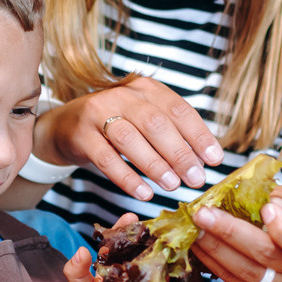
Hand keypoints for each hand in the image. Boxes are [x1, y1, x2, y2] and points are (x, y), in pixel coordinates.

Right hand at [38, 78, 221, 199]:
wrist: (67, 126)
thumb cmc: (116, 125)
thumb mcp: (144, 120)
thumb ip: (172, 133)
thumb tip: (205, 160)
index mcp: (146, 88)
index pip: (178, 110)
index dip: (199, 135)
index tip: (215, 159)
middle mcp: (123, 95)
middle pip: (156, 123)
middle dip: (180, 153)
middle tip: (196, 178)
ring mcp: (99, 113)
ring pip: (131, 139)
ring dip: (155, 164)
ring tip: (172, 185)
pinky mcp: (82, 135)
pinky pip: (106, 159)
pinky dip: (127, 178)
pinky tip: (144, 192)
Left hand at [62, 227, 175, 281]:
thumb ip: (77, 275)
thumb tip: (80, 251)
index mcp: (116, 260)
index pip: (119, 238)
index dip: (123, 226)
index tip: (129, 218)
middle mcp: (136, 260)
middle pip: (143, 239)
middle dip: (149, 229)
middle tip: (154, 222)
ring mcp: (155, 269)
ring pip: (162, 250)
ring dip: (167, 240)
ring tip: (171, 232)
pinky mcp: (171, 280)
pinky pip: (178, 267)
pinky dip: (182, 257)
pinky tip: (185, 248)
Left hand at [191, 184, 281, 281]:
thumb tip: (265, 200)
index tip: (263, 208)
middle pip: (265, 255)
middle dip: (230, 232)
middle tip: (202, 214)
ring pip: (245, 271)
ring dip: (215, 248)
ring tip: (195, 230)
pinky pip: (234, 281)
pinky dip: (213, 263)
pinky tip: (199, 246)